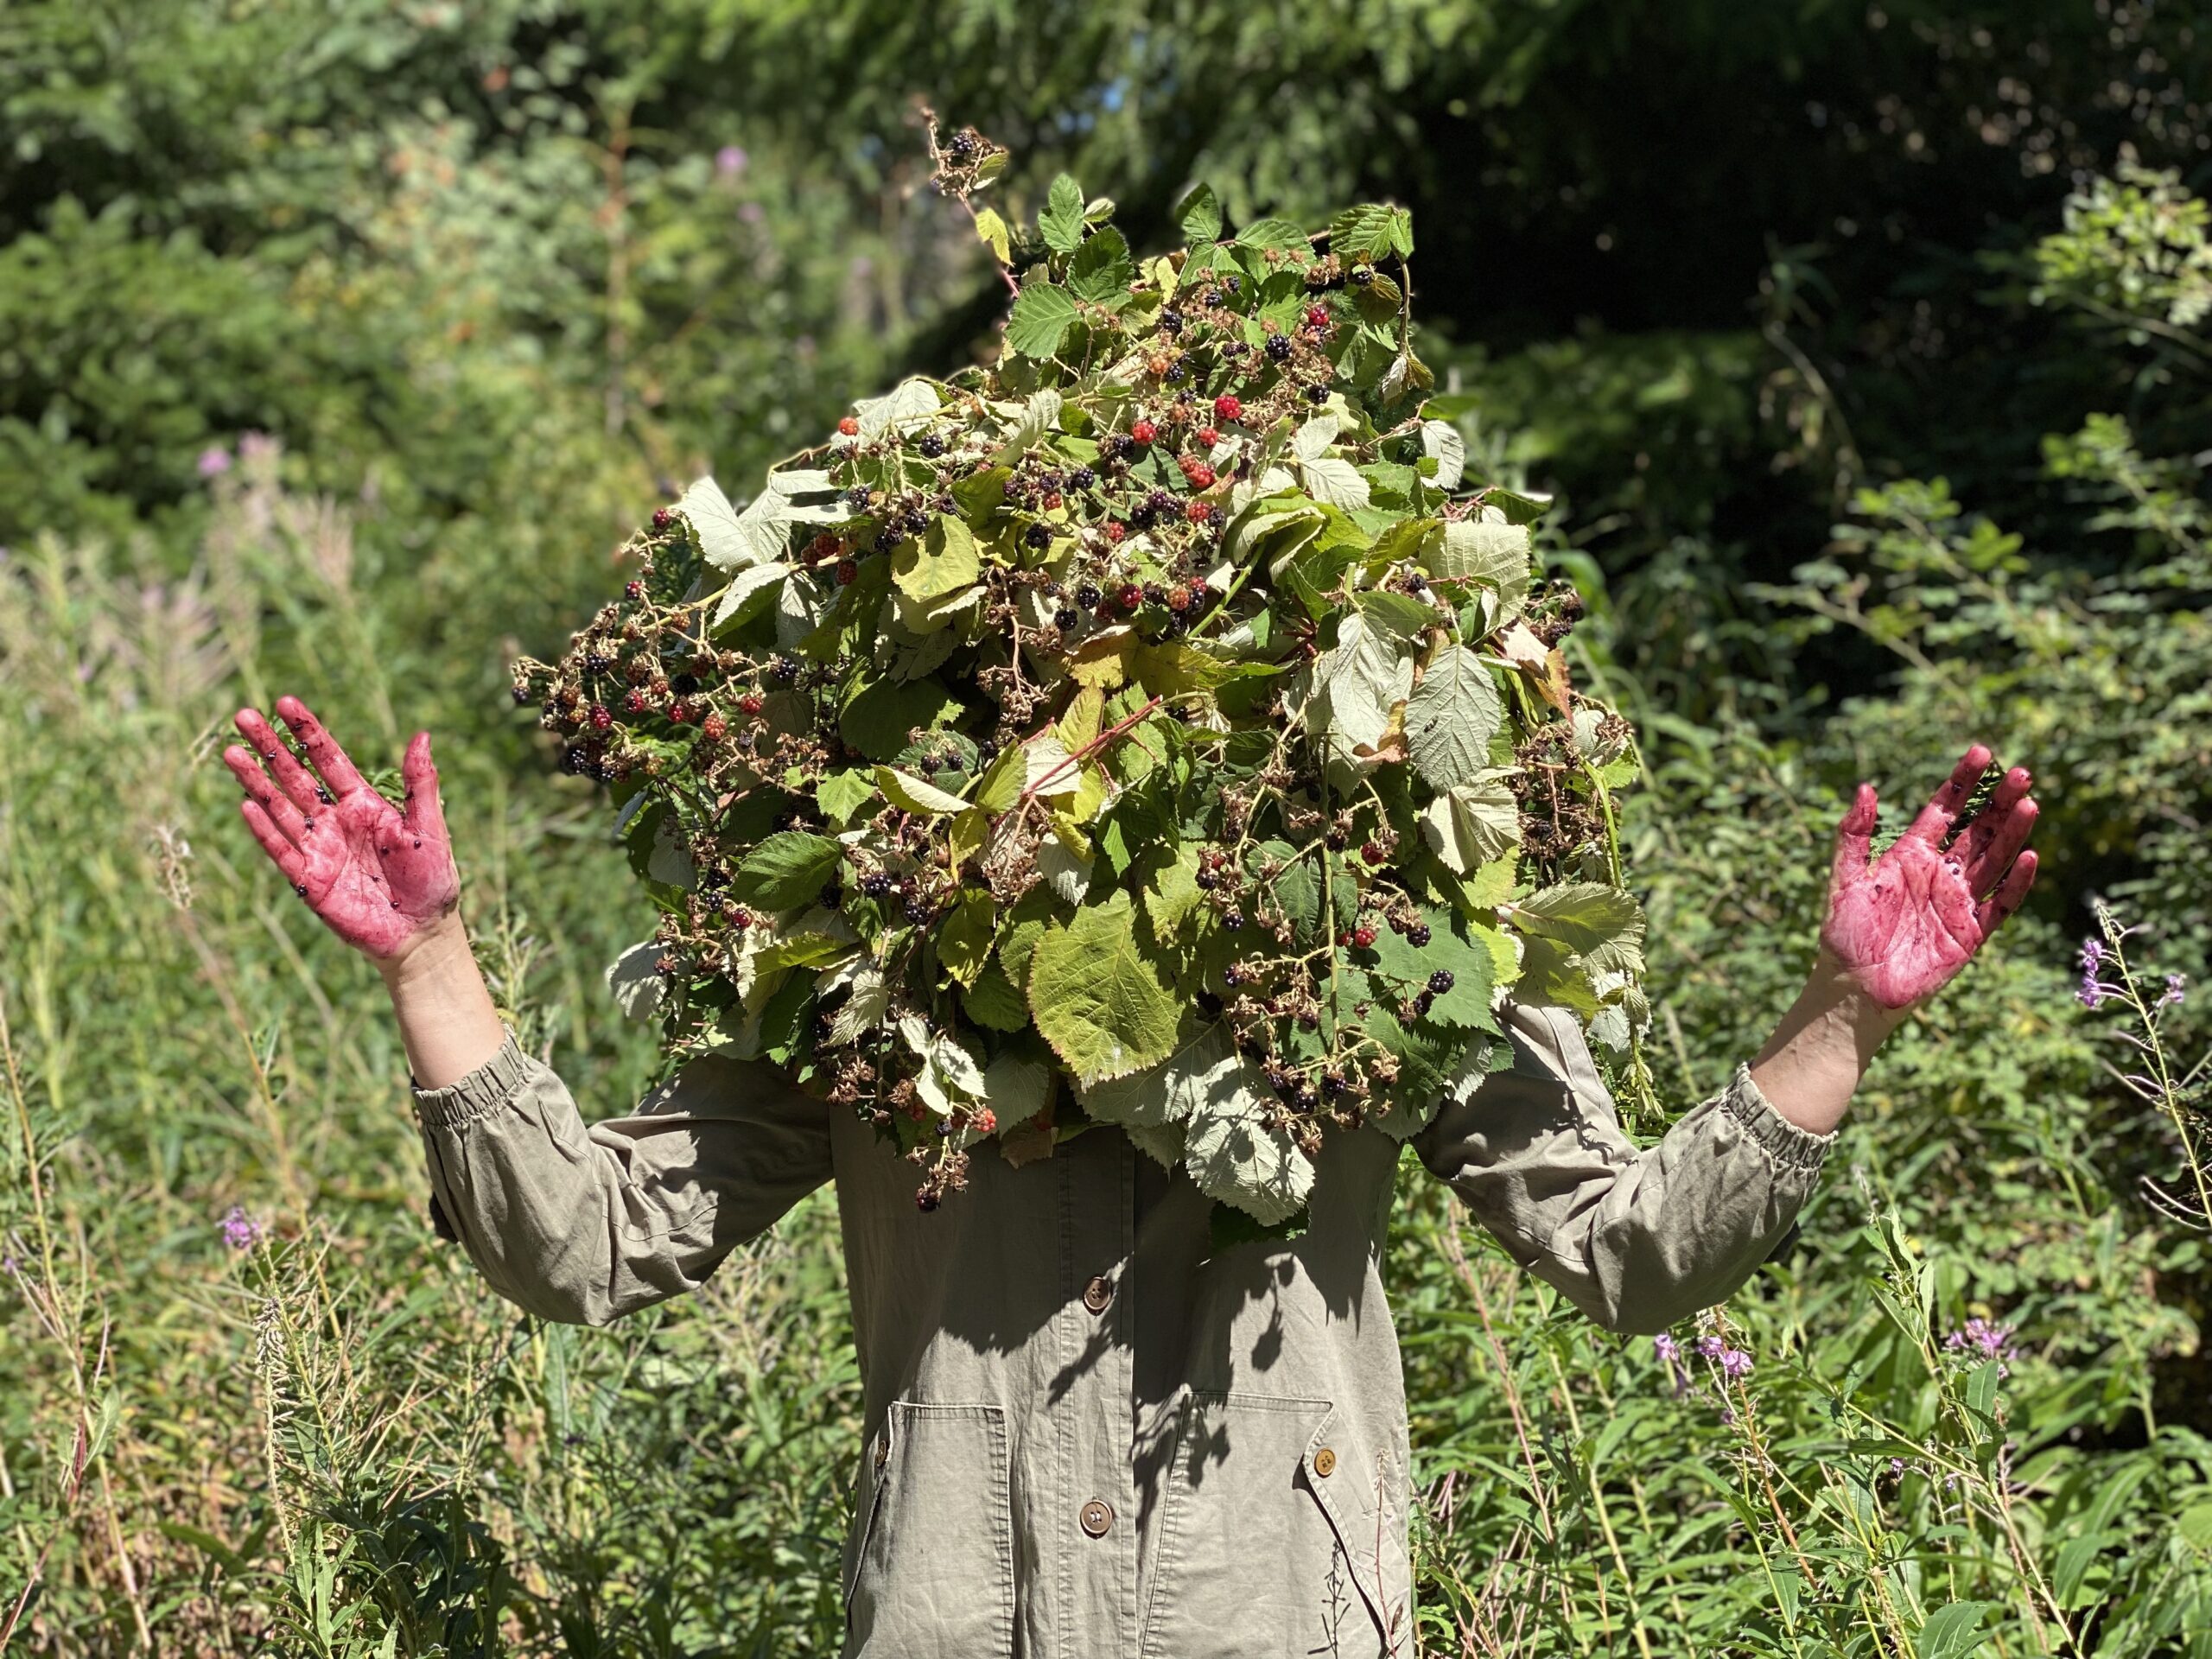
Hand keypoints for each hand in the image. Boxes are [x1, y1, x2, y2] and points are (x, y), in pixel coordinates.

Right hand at [223, 696, 459, 964]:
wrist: (423, 932)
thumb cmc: (432, 879)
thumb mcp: (430, 827)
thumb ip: (421, 784)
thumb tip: (422, 736)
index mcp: (363, 804)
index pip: (328, 759)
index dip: (307, 732)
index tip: (284, 702)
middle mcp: (334, 821)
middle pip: (295, 777)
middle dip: (270, 748)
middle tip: (243, 717)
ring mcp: (318, 849)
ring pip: (280, 808)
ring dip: (256, 782)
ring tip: (232, 753)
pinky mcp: (309, 881)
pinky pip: (282, 851)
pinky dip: (265, 829)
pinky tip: (247, 805)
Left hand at [1819, 744, 2039, 1011]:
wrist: (1852, 988)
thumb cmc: (1844, 934)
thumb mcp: (1843, 878)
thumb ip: (1853, 835)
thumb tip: (1865, 787)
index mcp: (1910, 856)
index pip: (1944, 811)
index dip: (1962, 783)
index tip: (1980, 753)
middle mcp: (1939, 874)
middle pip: (1978, 830)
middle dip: (1998, 802)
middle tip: (2021, 774)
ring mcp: (1958, 902)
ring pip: (1994, 861)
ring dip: (2012, 834)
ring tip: (2030, 804)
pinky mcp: (1970, 934)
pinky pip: (2000, 905)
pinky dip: (2015, 883)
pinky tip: (2028, 857)